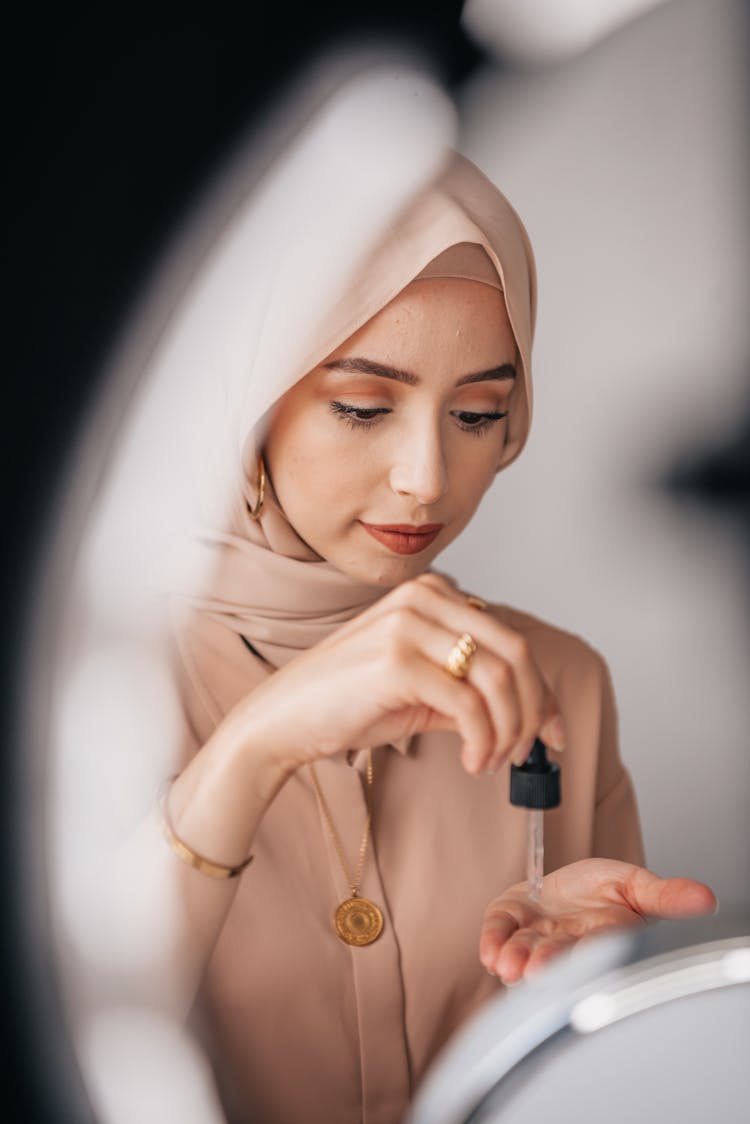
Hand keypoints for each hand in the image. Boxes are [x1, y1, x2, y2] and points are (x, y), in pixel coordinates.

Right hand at [227, 573, 564, 778]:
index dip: (543, 691)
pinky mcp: (396, 661)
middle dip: (534, 710)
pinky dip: (483, 741)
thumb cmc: (348, 703)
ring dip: (508, 732)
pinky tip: (471, 762)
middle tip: (529, 753)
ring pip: (498, 678)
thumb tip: (533, 717)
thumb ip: (471, 688)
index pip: (511, 640)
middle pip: (516, 653)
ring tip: (491, 762)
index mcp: (432, 594)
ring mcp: (408, 625)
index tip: (553, 731)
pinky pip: (468, 704)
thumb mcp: (422, 688)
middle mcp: (423, 599)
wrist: (282, 720)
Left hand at [480, 859, 716, 984]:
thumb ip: (665, 896)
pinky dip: (492, 940)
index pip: (599, 950)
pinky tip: (489, 952)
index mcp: (603, 939)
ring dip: (516, 959)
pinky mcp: (509, 919)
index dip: (589, 956)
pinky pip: (499, 931)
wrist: (567, 884)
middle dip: (547, 965)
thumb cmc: (602, 891)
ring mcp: (536, 935)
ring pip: (525, 952)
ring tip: (507, 963)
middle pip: (559, 957)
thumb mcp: (638, 885)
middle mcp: (568, 945)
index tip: (581, 959)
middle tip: (533, 971)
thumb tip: (705, 899)